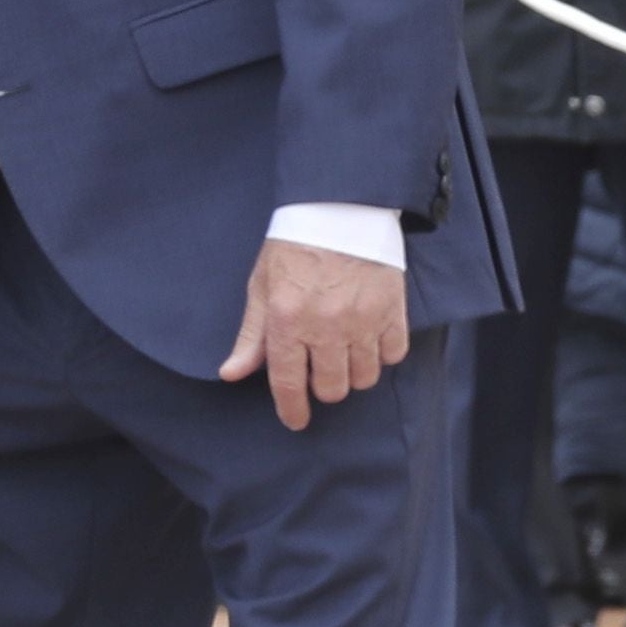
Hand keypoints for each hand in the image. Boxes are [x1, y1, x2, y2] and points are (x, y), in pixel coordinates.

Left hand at [219, 233, 406, 430]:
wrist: (340, 206)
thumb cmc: (295, 245)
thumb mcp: (263, 286)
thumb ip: (251, 335)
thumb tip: (232, 374)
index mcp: (288, 319)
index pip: (288, 382)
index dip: (291, 409)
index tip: (295, 420)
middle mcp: (326, 325)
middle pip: (331, 388)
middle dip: (322, 386)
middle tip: (319, 368)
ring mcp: (363, 319)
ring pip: (364, 378)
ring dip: (353, 372)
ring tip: (345, 352)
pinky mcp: (393, 309)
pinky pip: (393, 354)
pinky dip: (382, 354)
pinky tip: (370, 339)